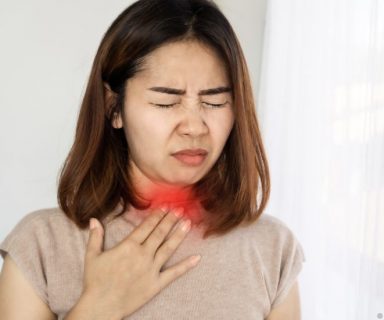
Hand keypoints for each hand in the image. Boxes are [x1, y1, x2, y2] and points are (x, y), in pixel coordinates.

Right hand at [82, 207, 200, 317]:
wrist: (101, 306)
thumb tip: (94, 219)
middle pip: (160, 233)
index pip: (147, 226)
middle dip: (170, 220)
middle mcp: (142, 254)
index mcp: (128, 246)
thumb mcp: (92, 256)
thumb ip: (95, 236)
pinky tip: (197, 258)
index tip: (165, 206)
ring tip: (188, 223)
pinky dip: (186, 265)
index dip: (157, 215)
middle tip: (180, 209)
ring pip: (168, 248)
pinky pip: (174, 273)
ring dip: (179, 235)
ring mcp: (151, 269)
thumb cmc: (95, 281)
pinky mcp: (156, 283)